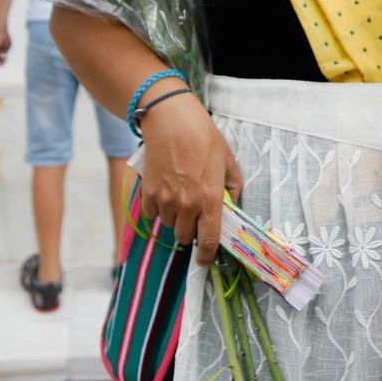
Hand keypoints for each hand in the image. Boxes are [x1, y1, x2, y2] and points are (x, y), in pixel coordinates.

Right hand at [139, 93, 243, 264]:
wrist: (171, 121)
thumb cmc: (204, 137)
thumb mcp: (228, 161)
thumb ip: (232, 188)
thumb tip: (231, 206)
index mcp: (210, 200)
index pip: (209, 240)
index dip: (206, 256)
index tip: (204, 260)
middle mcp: (187, 205)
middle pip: (184, 237)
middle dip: (190, 231)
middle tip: (194, 215)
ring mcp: (166, 200)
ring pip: (168, 225)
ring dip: (174, 218)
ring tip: (179, 196)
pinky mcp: (149, 193)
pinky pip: (152, 214)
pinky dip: (158, 209)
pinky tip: (165, 191)